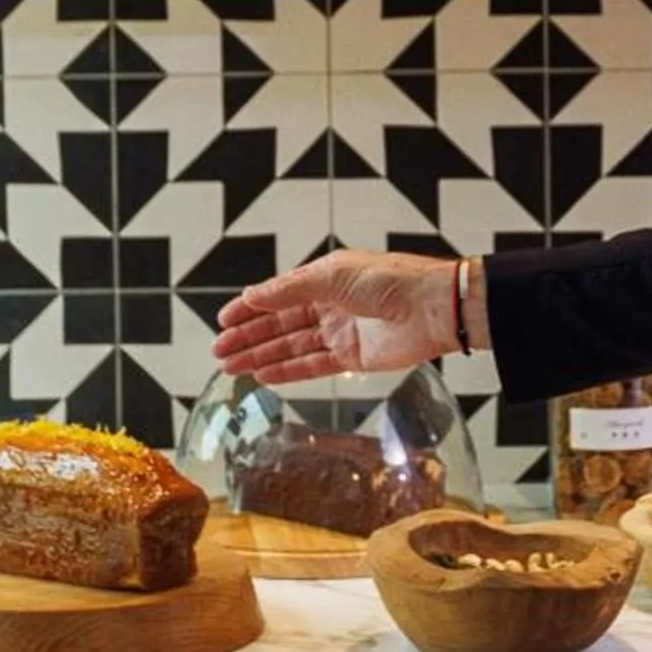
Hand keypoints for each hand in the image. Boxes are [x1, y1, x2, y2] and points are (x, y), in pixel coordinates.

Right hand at [213, 249, 462, 381]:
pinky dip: (288, 371)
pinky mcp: (353, 357)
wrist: (432, 308)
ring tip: (232, 367)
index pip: (276, 296)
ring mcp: (341, 332)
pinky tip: (265, 375)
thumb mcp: (331, 275)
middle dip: (248, 337)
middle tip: (219, 351)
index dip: (249, 308)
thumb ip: (289, 289)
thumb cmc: (390, 280)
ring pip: (291, 347)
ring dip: (261, 356)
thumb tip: (252, 295)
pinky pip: (313, 366)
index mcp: (324, 278)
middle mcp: (330, 305)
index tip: (223, 320)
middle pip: (279, 324)